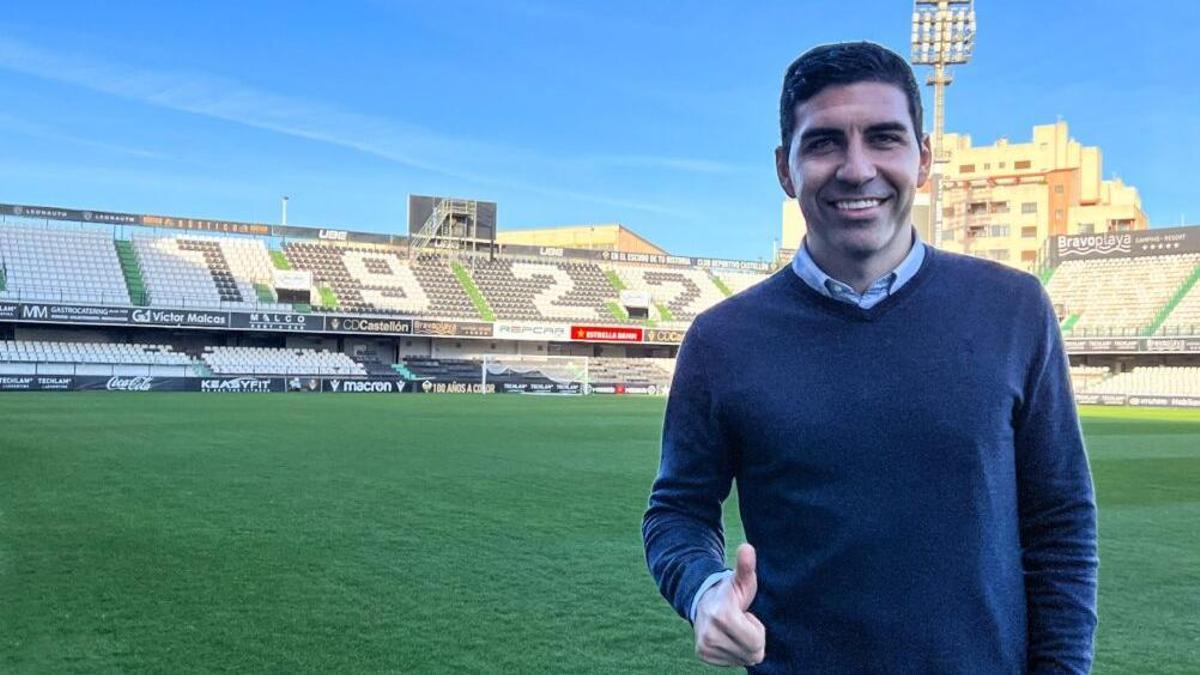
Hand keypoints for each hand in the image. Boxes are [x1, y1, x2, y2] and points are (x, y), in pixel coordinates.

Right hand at [693, 543, 765, 666]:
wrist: (704, 599)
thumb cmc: (731, 591)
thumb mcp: (742, 580)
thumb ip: (746, 566)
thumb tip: (747, 548)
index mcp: (723, 616)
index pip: (757, 643)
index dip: (757, 629)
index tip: (747, 616)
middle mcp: (710, 634)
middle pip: (751, 654)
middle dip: (753, 640)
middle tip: (742, 623)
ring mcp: (704, 646)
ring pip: (742, 660)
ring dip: (743, 647)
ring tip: (735, 629)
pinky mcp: (702, 654)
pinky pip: (730, 663)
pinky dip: (733, 653)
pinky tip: (727, 637)